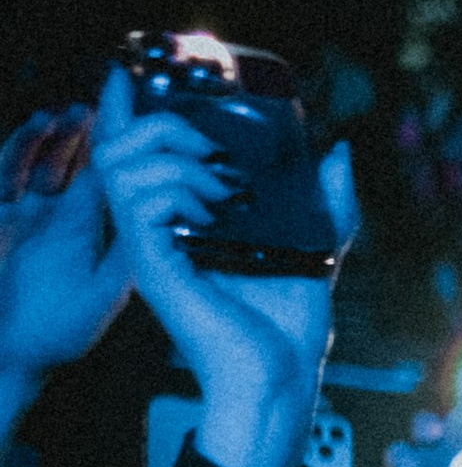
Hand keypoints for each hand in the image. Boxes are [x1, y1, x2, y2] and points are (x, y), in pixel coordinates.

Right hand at [0, 108, 128, 395]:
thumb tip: (171, 222)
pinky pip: (7, 171)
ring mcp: (25, 213)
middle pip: (78, 158)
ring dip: (63, 131)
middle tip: (114, 97)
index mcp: (89, 229)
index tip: (139, 115)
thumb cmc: (56, 333)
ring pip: (44, 156)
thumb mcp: (106, 293)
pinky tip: (42, 125)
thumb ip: (131, 255)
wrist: (11, 353)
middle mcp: (58, 216)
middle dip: (95, 127)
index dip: (124, 144)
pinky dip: (21, 146)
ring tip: (84, 110)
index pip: (112, 176)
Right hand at [92, 61, 360, 466]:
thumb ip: (327, 200)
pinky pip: (138, 200)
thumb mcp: (318, 247)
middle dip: (169, 123)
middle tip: (217, 142)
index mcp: (187, 219)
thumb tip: (337, 150)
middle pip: (120, 144)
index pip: (146, 151)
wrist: (283, 376)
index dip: (150, 112)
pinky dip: (178, 184)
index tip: (190, 90)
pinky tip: (216, 204)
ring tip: (224, 183)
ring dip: (177, 154)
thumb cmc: (289, 325)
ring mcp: (152, 246)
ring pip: (122, 162)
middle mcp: (161, 228)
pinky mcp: (153, 265)